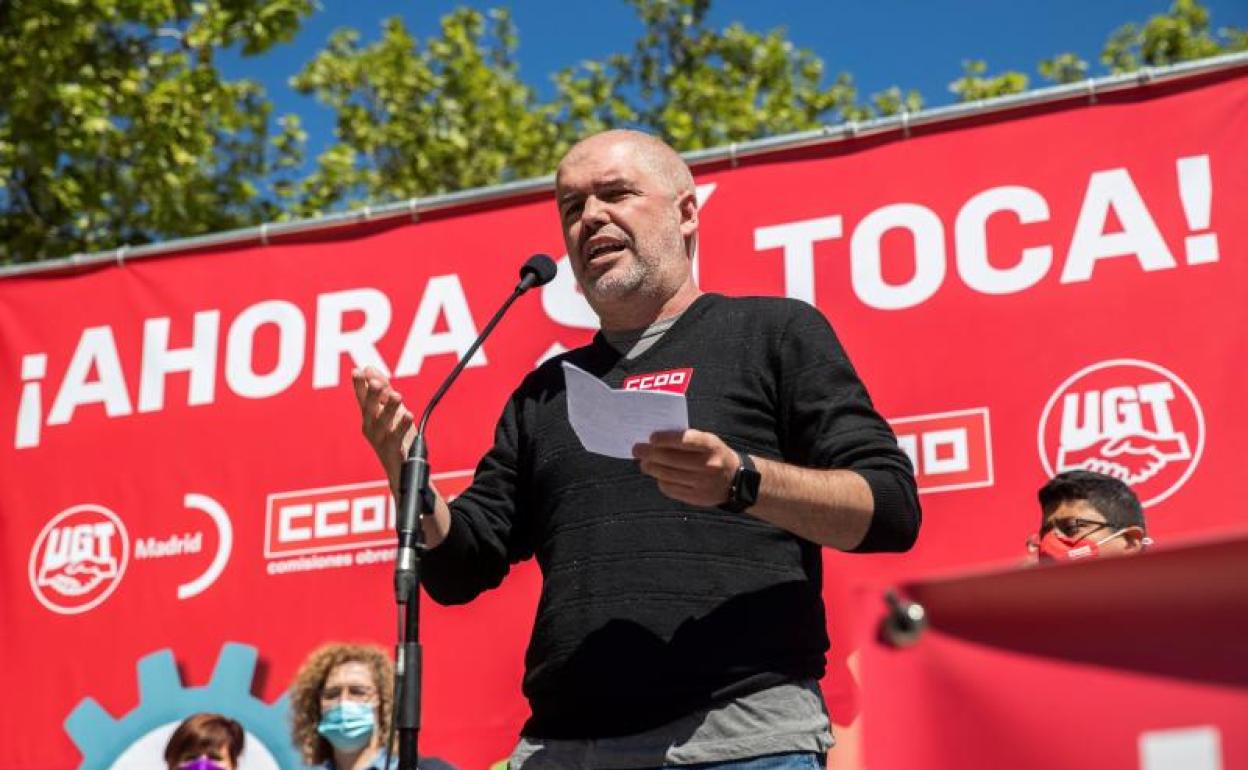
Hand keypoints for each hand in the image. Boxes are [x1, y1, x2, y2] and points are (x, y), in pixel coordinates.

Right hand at [351, 366, 415, 493]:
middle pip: (369, 409)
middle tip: (377, 383)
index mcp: (369, 417)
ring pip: (383, 423)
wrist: (401, 468)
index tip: (356, 371)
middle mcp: (370, 428)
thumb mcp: (390, 411)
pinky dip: (402, 426)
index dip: (359, 385)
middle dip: (372, 396)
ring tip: (398, 396)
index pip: (362, 398)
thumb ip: (382, 391)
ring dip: (389, 408)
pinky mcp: (392, 451)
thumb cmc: (395, 437)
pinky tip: (408, 415)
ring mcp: (380, 440)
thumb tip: (369, 368)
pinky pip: (397, 437)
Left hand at [632, 429, 738, 507]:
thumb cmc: (714, 454)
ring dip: (651, 468)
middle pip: (670, 459)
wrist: (736, 480)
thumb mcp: (708, 441)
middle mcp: (708, 465)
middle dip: (649, 453)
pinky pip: (671, 489)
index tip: (651, 438)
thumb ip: (686, 439)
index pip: (684, 440)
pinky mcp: (697, 498)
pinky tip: (658, 476)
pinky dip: (661, 481)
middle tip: (637, 449)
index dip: (665, 439)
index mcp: (711, 446)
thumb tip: (654, 441)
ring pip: (667, 475)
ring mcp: (702, 483)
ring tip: (644, 463)